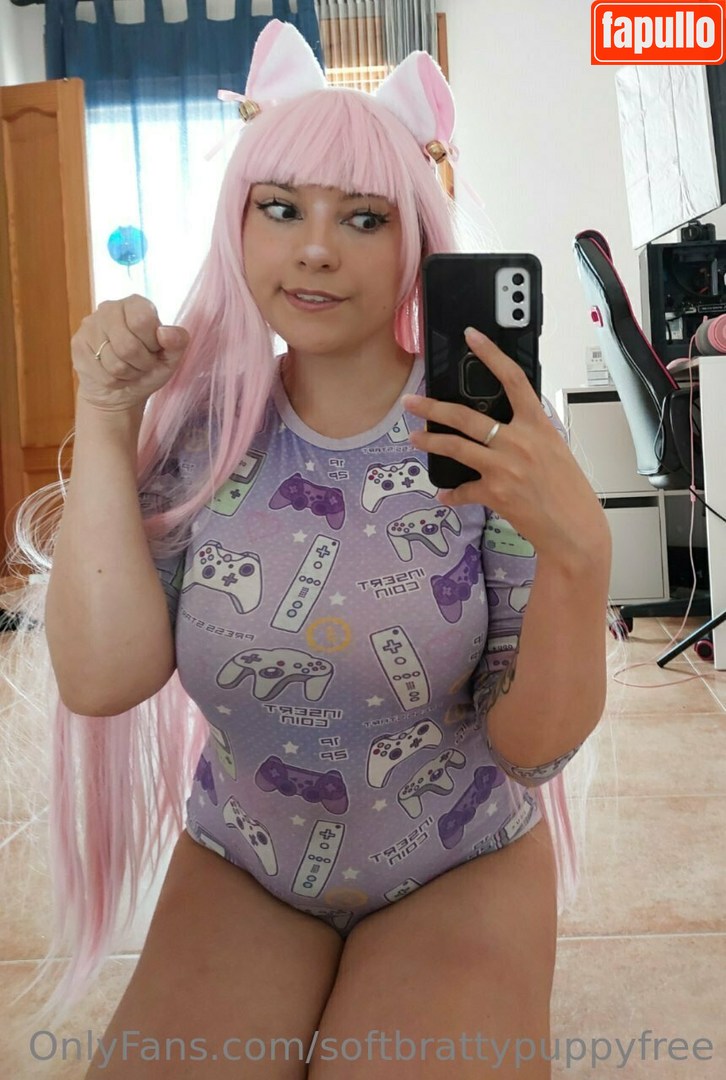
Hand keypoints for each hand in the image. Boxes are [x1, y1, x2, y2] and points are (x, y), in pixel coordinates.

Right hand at [71, 294, 189, 413]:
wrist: (120, 391)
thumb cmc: (148, 369)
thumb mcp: (170, 357)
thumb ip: (177, 342)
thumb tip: (166, 333)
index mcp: (136, 303)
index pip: (143, 320)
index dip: (152, 343)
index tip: (154, 349)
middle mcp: (110, 308)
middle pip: (127, 345)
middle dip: (141, 363)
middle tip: (142, 364)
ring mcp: (90, 325)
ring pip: (114, 362)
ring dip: (128, 374)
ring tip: (128, 370)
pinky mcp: (78, 344)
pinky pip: (102, 372)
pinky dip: (114, 381)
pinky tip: (112, 374)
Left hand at [403, 327, 610, 562]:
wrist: (574, 529)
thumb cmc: (568, 492)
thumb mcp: (555, 451)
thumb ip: (529, 435)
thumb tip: (503, 429)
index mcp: (537, 425)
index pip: (512, 379)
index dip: (490, 354)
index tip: (472, 337)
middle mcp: (519, 442)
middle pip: (466, 416)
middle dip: (432, 407)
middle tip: (411, 401)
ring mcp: (504, 467)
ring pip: (455, 446)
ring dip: (430, 441)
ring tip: (414, 438)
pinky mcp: (495, 493)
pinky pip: (463, 490)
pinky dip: (452, 493)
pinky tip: (444, 495)